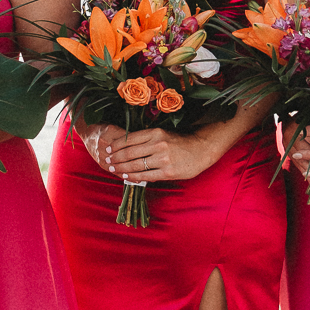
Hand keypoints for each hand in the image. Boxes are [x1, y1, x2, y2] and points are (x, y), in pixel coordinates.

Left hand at [98, 125, 223, 183]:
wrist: (202, 149)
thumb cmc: (181, 142)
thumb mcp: (163, 134)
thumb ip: (147, 139)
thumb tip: (126, 146)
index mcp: (155, 133)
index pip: (130, 139)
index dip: (116, 145)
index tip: (108, 149)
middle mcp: (158, 144)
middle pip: (129, 153)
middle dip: (115, 158)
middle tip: (107, 161)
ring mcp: (163, 159)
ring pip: (135, 165)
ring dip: (121, 168)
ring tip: (113, 169)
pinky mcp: (168, 172)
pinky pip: (146, 176)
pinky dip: (133, 177)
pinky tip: (126, 177)